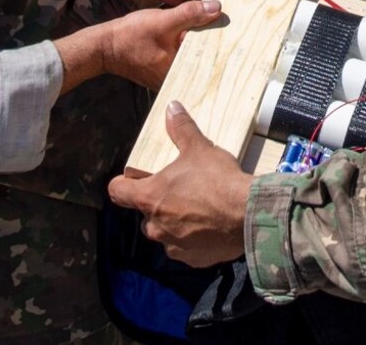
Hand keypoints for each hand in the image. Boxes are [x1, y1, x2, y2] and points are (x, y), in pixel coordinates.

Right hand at [55, 0, 221, 94]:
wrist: (103, 46)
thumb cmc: (131, 36)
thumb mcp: (163, 21)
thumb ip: (190, 15)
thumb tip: (217, 8)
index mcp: (180, 70)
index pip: (210, 54)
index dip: (221, 38)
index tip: (233, 24)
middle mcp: (177, 77)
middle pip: (202, 54)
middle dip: (211, 37)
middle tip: (224, 20)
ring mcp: (169, 75)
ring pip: (191, 53)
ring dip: (198, 38)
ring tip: (210, 22)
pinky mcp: (162, 69)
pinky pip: (180, 54)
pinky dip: (185, 42)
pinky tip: (191, 29)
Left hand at [109, 102, 250, 267]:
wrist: (248, 215)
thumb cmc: (219, 181)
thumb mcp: (199, 148)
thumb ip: (181, 129)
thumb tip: (172, 107)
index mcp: (150, 197)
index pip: (117, 191)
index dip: (123, 183)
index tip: (134, 180)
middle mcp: (155, 225)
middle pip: (145, 214)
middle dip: (159, 204)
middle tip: (181, 191)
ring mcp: (173, 245)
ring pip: (165, 233)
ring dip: (176, 223)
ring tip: (200, 210)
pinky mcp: (192, 259)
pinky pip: (186, 249)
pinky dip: (194, 239)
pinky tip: (212, 227)